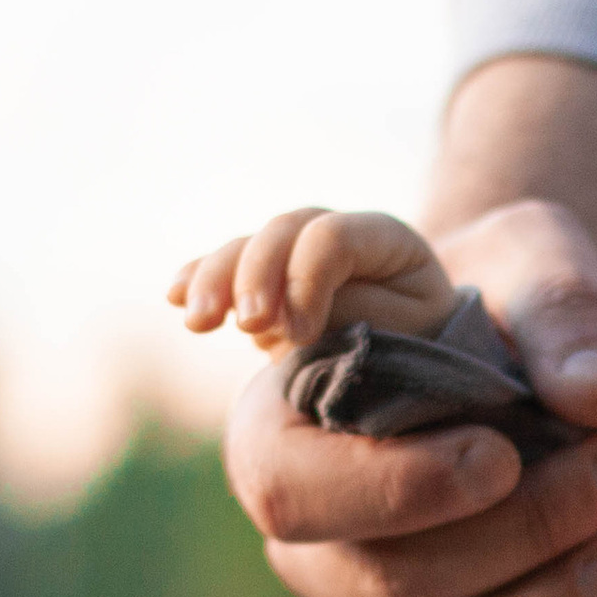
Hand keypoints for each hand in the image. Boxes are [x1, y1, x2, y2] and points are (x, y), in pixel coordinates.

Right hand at [168, 207, 458, 349]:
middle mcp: (338, 234)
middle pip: (284, 231)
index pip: (332, 239)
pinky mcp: (269, 280)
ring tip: (196, 320)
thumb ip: (356, 320)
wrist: (423, 364)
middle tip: (246, 326)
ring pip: (249, 246)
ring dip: (215, 279)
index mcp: (384, 239)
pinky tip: (172, 296)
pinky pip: (227, 269)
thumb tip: (289, 324)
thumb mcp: (409, 338)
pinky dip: (199, 279)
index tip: (299, 335)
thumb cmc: (425, 355)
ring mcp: (299, 254)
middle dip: (256, 276)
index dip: (306, 281)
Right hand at [198, 197, 596, 596]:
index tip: (503, 454)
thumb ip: (561, 314)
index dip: (390, 487)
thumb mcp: (538, 269)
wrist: (545, 362)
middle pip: (375, 579)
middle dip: (514, 537)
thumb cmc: (517, 306)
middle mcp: (309, 541)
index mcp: (281, 428)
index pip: (283, 487)